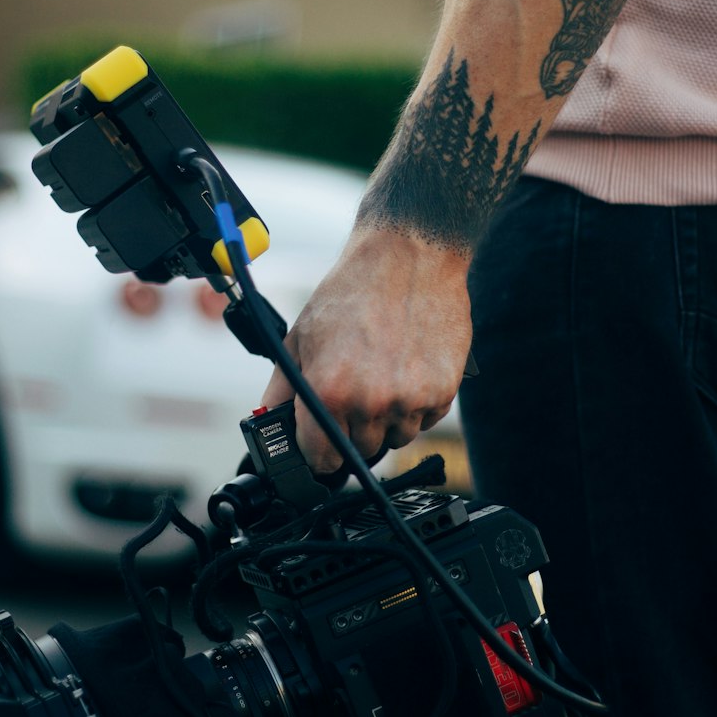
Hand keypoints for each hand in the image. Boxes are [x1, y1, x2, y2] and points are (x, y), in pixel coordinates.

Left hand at [261, 225, 472, 472]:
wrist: (410, 256)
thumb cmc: (353, 291)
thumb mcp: (301, 336)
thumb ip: (283, 388)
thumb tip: (272, 422)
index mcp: (329, 392)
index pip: (321, 460)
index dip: (318, 451)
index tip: (322, 441)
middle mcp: (371, 403)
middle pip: (359, 452)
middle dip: (352, 428)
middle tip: (355, 389)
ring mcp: (411, 400)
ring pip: (395, 439)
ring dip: (387, 419)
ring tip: (383, 374)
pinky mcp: (443, 392)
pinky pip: (425, 421)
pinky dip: (416, 405)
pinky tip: (407, 369)